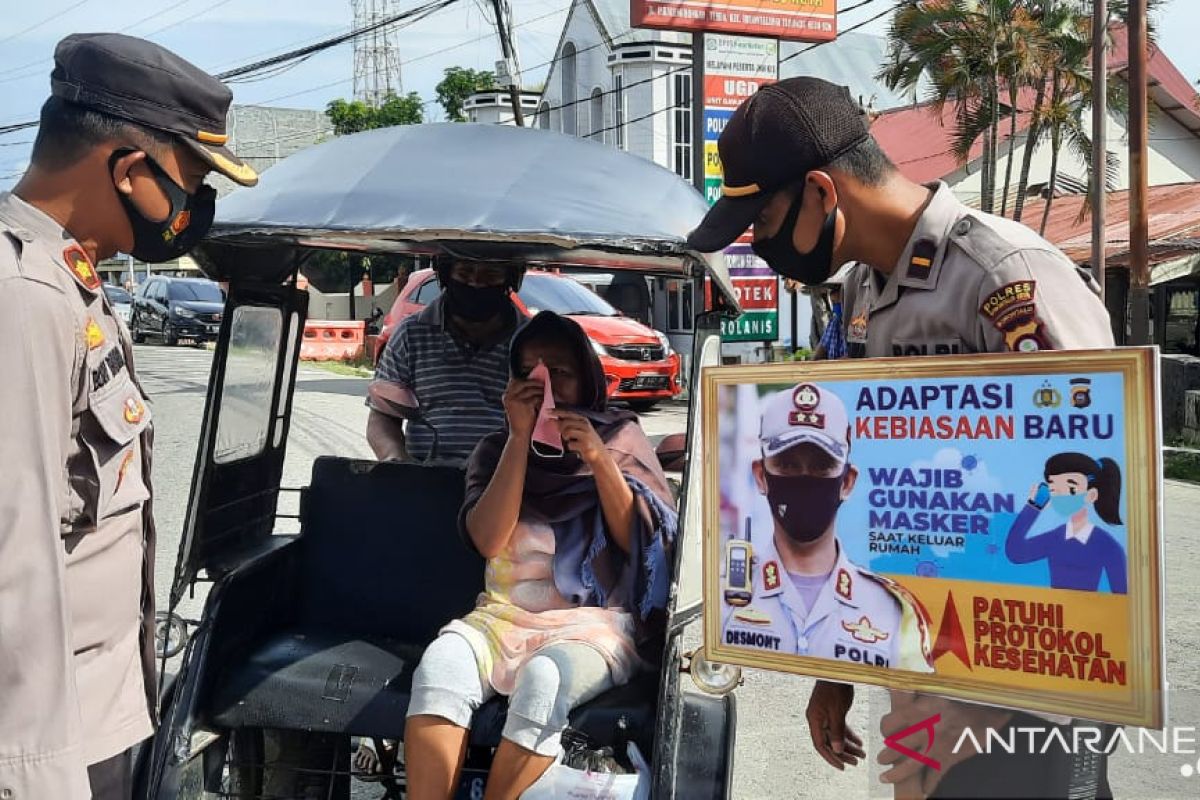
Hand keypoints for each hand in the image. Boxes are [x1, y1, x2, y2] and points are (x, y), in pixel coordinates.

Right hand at [503, 378, 543, 440]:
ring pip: (530, 390)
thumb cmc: (520, 420)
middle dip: (533, 382)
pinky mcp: (524, 404)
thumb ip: (519, 395)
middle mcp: (508, 396)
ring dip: (540, 390)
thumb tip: (530, 383)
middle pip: (522, 383)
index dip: (525, 379)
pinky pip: (535, 397)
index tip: (534, 380)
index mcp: (506, 396)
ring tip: (546, 392)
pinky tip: (545, 400)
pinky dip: (541, 398)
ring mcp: (516, 400)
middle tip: (542, 384)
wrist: (519, 433)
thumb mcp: (515, 406)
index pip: (514, 381)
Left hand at [551, 409, 606, 465]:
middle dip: (561, 428)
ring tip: (572, 441)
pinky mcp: (585, 444)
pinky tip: (577, 448)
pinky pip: (570, 444)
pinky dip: (571, 447)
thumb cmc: (588, 443)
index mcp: (583, 420)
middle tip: (563, 434)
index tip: (547, 411)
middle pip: (566, 422)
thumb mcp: (579, 431)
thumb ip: (567, 425)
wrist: (600, 456)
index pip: (568, 413)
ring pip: (567, 432)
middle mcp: (585, 425)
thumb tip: (553, 421)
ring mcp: (586, 434)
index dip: (557, 412)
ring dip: (566, 438)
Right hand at [806, 680, 864, 770]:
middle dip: (843, 754)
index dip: (831, 758)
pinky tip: (859, 742)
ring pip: (835, 735)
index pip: (820, 745)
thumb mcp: (837, 711)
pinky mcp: (832, 710)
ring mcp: (824, 715)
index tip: (843, 767)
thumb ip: (836, 731)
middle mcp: (817, 719)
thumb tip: (837, 751)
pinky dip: (849, 735)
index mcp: (814, 719)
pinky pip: (839, 727)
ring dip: (848, 746)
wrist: (838, 670)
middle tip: (856, 763)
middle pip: (829, 742)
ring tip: (862, 755)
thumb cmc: (835, 688)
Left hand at [878, 692, 1012, 796]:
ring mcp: (935, 745)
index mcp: (916, 710)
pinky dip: (929, 785)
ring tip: (885, 777)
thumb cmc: (961, 693)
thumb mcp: (934, 687)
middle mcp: (922, 729)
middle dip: (886, 754)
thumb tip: (898, 685)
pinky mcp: (950, 756)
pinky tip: (924, 792)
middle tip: (881, 758)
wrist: (988, 705)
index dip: (885, 728)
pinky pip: (936, 775)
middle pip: (895, 746)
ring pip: (910, 765)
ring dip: (896, 773)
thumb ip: (916, 692)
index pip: (889, 723)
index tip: (886, 731)